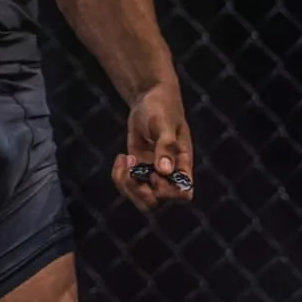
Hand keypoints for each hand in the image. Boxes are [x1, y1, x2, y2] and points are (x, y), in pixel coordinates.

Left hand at [112, 80, 193, 211]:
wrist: (149, 98)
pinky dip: (119, 176)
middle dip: (138, 192)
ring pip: (139, 198)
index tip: (154, 173)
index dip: (166, 192)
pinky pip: (127, 185)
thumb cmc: (163, 108)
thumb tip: (165, 170)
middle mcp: (168, 175)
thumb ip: (166, 146)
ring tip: (124, 160)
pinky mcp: (137, 168)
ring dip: (126, 185)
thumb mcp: (164, 123)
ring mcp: (151, 173)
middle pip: (155, 203)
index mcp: (182, 166)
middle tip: (132, 169)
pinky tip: (120, 157)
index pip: (182, 195)